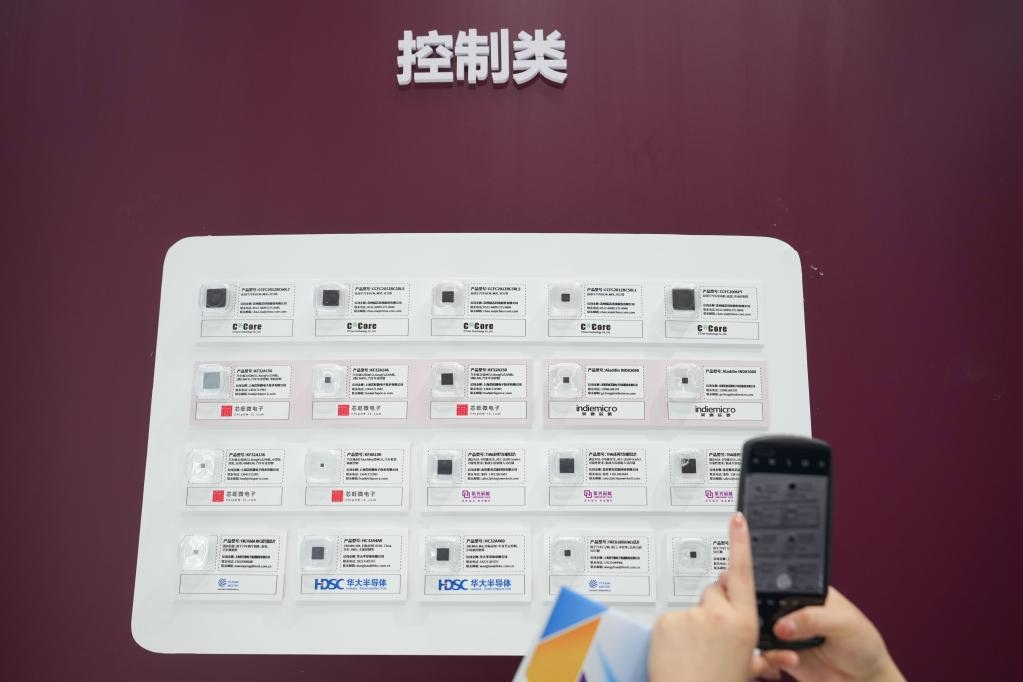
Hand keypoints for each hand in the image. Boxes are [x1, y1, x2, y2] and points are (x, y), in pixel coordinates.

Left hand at [649, 512, 768, 681]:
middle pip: (715, 590)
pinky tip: (679, 650)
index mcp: (744, 622)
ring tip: (694, 650)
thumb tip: (786, 656)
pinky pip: (671, 618)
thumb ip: (765, 657)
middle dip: (714, 605)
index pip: (743, 572)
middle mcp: (718, 614)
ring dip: (692, 622)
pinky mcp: (667, 620)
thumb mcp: (747, 670)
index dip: (740, 542)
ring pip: (691, 606)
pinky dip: (673, 631)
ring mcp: (690, 615)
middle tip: (712, 635)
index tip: (738, 519)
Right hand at [759, 587, 904, 681]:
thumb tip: (782, 624)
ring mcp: (785, 632)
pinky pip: (764, 655)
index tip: (763, 599)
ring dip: (763, 640)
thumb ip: (814, 619)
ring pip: (759, 630)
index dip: (769, 588)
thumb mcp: (844, 623)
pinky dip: (768, 660)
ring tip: (787, 652)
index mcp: (806, 591)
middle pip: (763, 605)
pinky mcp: (782, 655)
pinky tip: (788, 662)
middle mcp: (792, 609)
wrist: (865, 680)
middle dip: (761, 615)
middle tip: (774, 628)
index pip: (780, 583)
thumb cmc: (862, 644)